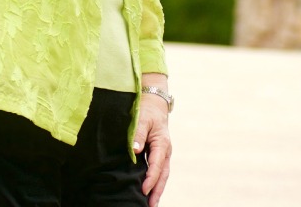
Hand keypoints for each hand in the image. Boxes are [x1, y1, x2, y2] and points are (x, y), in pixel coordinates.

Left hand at [134, 87, 171, 206]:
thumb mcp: (142, 119)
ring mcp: (164, 154)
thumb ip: (138, 133)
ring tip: (151, 204)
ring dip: (157, 189)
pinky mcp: (159, 154)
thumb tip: (135, 149)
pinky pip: (159, 171)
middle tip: (150, 205)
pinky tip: (149, 191)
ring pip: (162, 175)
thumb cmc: (147, 111)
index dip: (150, 179)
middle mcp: (165, 151)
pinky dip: (156, 182)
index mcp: (162, 143)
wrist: (155, 104)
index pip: (157, 165)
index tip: (143, 190)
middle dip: (157, 191)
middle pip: (163, 175)